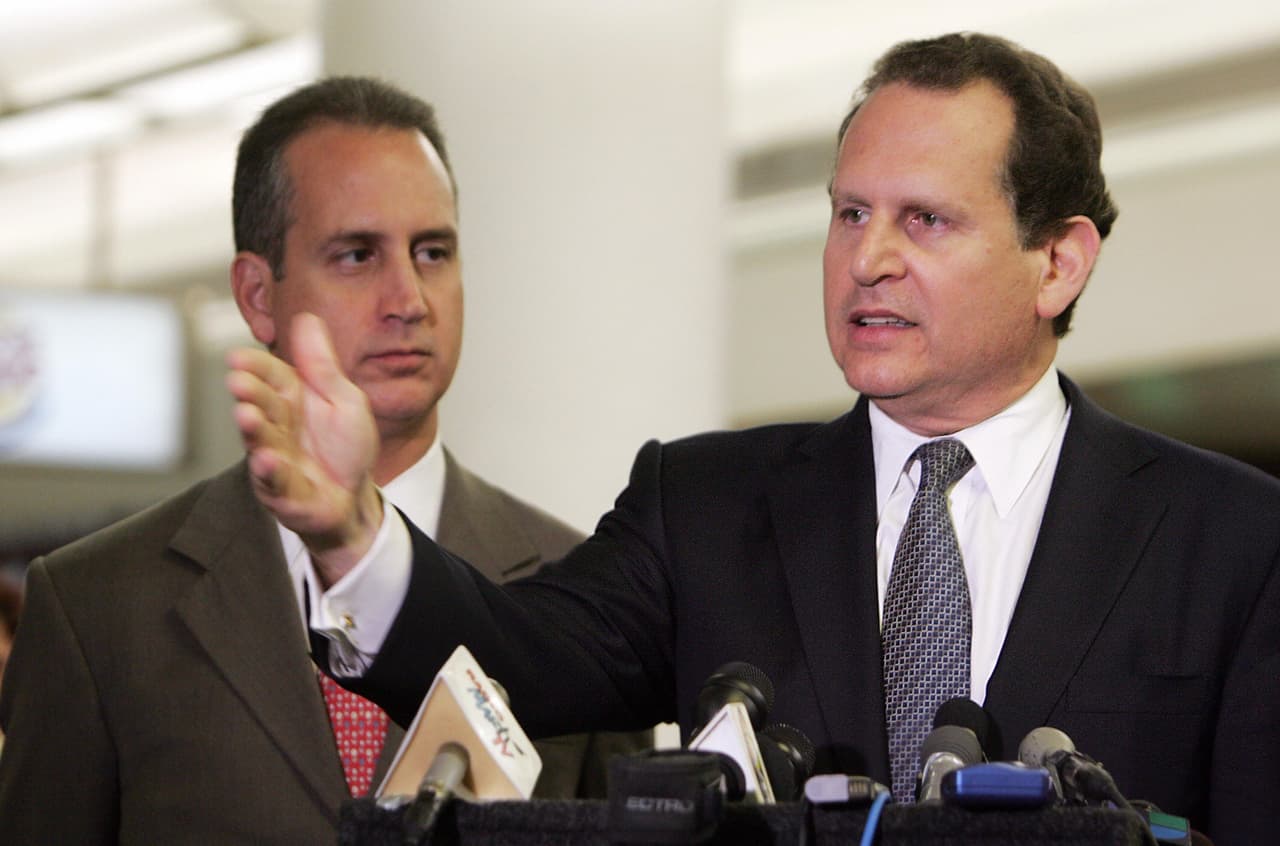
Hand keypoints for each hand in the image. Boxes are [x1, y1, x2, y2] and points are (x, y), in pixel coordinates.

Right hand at [225, 313, 381, 585]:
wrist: (354, 496)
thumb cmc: (345, 445)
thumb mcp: (342, 397)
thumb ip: (321, 364)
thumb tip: (306, 317)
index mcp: (291, 398)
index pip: (270, 374)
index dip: (255, 366)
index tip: (238, 356)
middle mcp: (276, 425)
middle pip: (259, 404)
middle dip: (248, 393)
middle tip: (237, 381)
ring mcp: (275, 458)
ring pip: (260, 441)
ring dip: (252, 429)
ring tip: (246, 416)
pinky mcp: (281, 492)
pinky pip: (274, 481)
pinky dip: (270, 472)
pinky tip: (266, 460)